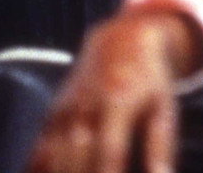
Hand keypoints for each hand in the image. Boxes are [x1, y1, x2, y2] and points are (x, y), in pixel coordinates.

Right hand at [28, 11, 202, 172]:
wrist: (120, 43)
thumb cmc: (150, 82)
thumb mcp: (164, 110)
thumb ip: (161, 148)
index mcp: (116, 104)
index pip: (109, 155)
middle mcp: (83, 110)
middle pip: (75, 163)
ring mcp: (61, 114)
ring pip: (52, 161)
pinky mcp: (50, 118)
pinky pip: (37, 154)